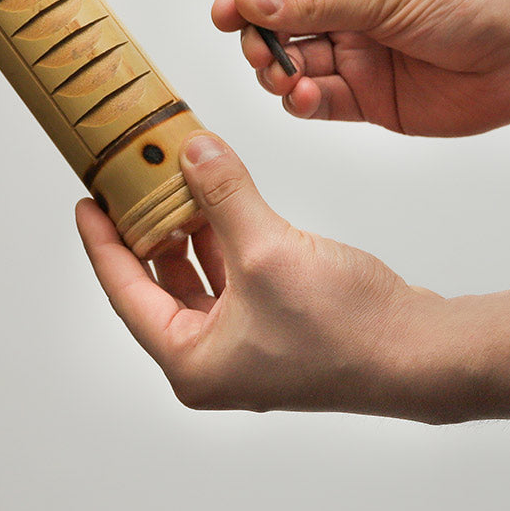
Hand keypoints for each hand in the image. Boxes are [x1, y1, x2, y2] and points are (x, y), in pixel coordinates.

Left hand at [76, 132, 509, 421]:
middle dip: (145, 230)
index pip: (124, 290)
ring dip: (186, 230)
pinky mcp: (272, 325)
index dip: (101, 242)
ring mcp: (244, 344)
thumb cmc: (347, 331)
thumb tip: (191, 150)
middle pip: (156, 283)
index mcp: (191, 360)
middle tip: (130, 186)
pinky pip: (228, 275)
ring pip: (194, 277)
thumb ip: (222, 193)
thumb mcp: (265, 249)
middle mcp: (212, 359)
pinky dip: (220, 238)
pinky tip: (220, 202)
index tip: (86, 203)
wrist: (422, 352)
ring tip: (175, 182)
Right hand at [212, 0, 509, 135]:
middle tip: (262, 52)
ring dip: (278, 74)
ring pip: (290, 66)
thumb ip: (311, 2)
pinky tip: (306, 97)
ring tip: (290, 78)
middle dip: (260, 41)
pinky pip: (315, 101)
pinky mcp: (365, 97)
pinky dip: (301, 102)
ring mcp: (354, 55)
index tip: (223, 14)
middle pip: (276, 26)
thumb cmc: (474, 1)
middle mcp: (346, 10)